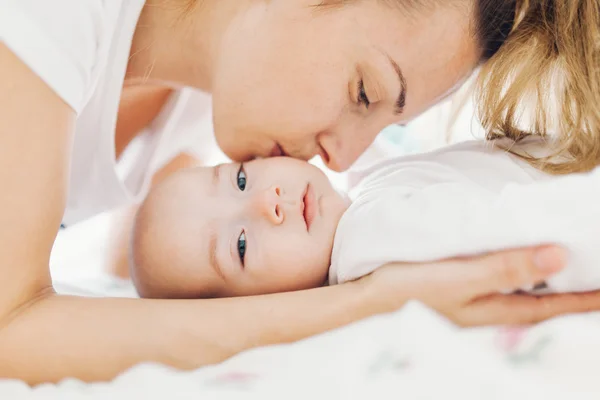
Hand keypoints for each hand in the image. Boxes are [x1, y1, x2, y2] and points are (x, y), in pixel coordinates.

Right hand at [366, 246, 599, 325]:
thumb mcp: (458, 279)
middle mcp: (489, 309)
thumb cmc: (407, 288)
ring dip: (549, 285)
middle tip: (597, 277)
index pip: (552, 305)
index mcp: (493, 309)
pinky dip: (519, 276)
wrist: (363, 299)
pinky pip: (501, 286)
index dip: (585, 298)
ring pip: (523, 295)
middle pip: (543, 304)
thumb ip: (505, 268)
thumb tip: (559, 255)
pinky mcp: (458, 291)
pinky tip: (518, 265)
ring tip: (570, 270)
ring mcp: (473, 303)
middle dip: (574, 293)